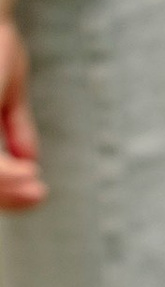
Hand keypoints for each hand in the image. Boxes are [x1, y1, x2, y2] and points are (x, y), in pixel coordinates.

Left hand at [0, 20, 41, 210]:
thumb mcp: (6, 92)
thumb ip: (13, 126)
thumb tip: (28, 161)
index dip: (2, 189)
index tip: (37, 188)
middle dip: (4, 195)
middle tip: (40, 193)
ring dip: (6, 190)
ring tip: (37, 188)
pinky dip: (6, 175)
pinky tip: (28, 172)